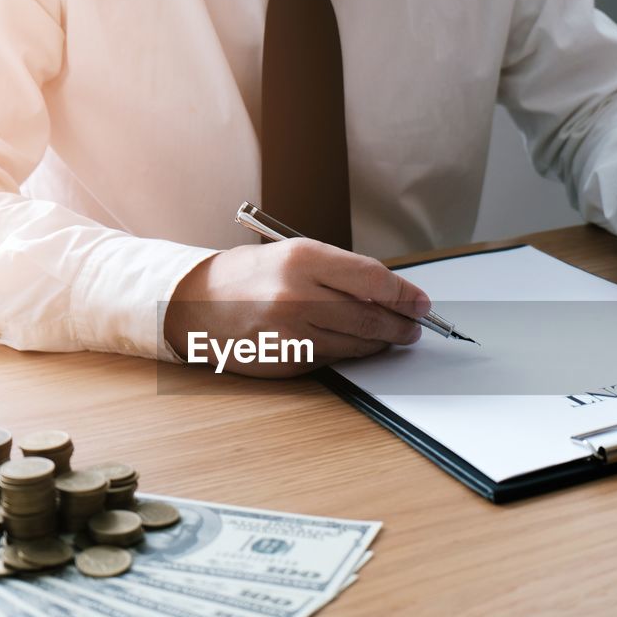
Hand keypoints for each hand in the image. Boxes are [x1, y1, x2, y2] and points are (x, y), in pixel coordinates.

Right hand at [164, 239, 430, 376]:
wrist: (195, 304)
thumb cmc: (248, 276)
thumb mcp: (294, 255)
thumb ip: (341, 272)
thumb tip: (391, 294)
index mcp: (302, 259)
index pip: (373, 279)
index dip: (405, 295)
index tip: (422, 303)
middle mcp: (296, 295)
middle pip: (370, 317)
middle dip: (400, 324)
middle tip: (414, 327)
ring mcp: (290, 332)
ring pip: (355, 344)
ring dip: (379, 342)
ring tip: (390, 336)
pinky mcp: (285, 361)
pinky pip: (331, 359)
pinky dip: (347, 353)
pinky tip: (351, 344)